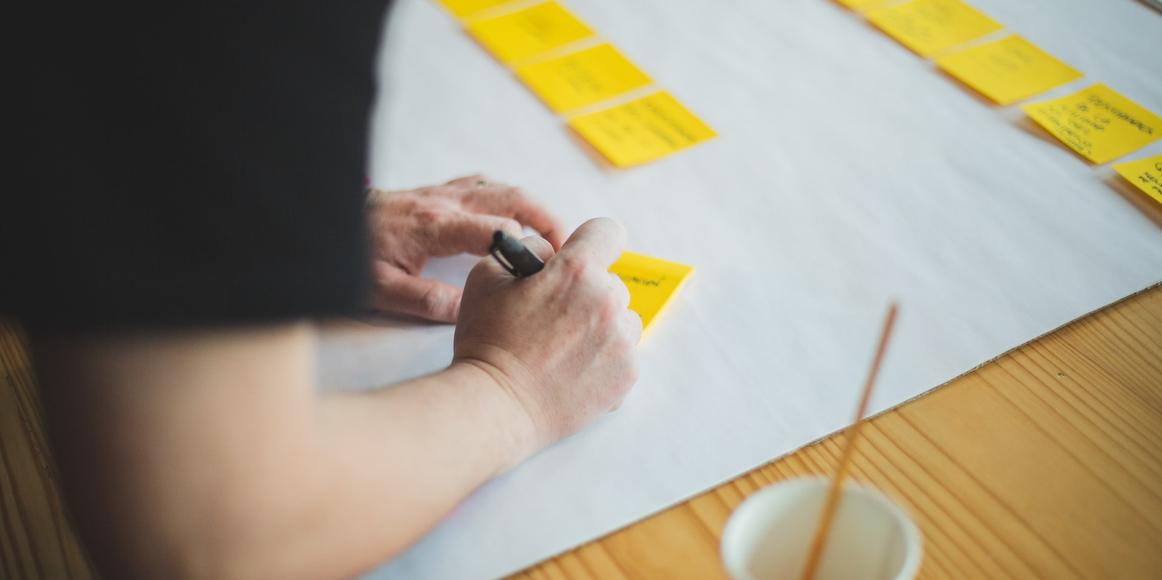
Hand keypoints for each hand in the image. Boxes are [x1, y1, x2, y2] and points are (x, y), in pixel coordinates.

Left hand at [367, 175, 565, 321]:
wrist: (325, 218)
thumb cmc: (353, 255)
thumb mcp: (380, 289)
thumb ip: (425, 300)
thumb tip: (468, 311)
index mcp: (436, 226)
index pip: (498, 228)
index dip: (529, 247)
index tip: (547, 270)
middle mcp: (445, 202)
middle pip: (513, 197)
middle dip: (547, 218)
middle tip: (569, 246)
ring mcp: (442, 192)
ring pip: (502, 187)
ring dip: (533, 206)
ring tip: (552, 234)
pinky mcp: (437, 191)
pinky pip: (483, 185)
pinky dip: (508, 197)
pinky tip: (515, 216)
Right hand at [453, 218, 641, 461]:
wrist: (497, 406)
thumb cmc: (487, 342)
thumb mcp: (488, 276)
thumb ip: (527, 251)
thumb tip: (552, 252)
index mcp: (576, 272)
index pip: (607, 232)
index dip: (590, 242)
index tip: (577, 258)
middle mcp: (607, 302)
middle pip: (612, 282)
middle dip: (587, 292)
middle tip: (554, 317)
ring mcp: (621, 341)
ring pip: (623, 318)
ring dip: (601, 325)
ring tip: (564, 347)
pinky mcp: (626, 375)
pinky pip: (623, 354)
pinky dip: (604, 359)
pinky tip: (572, 370)